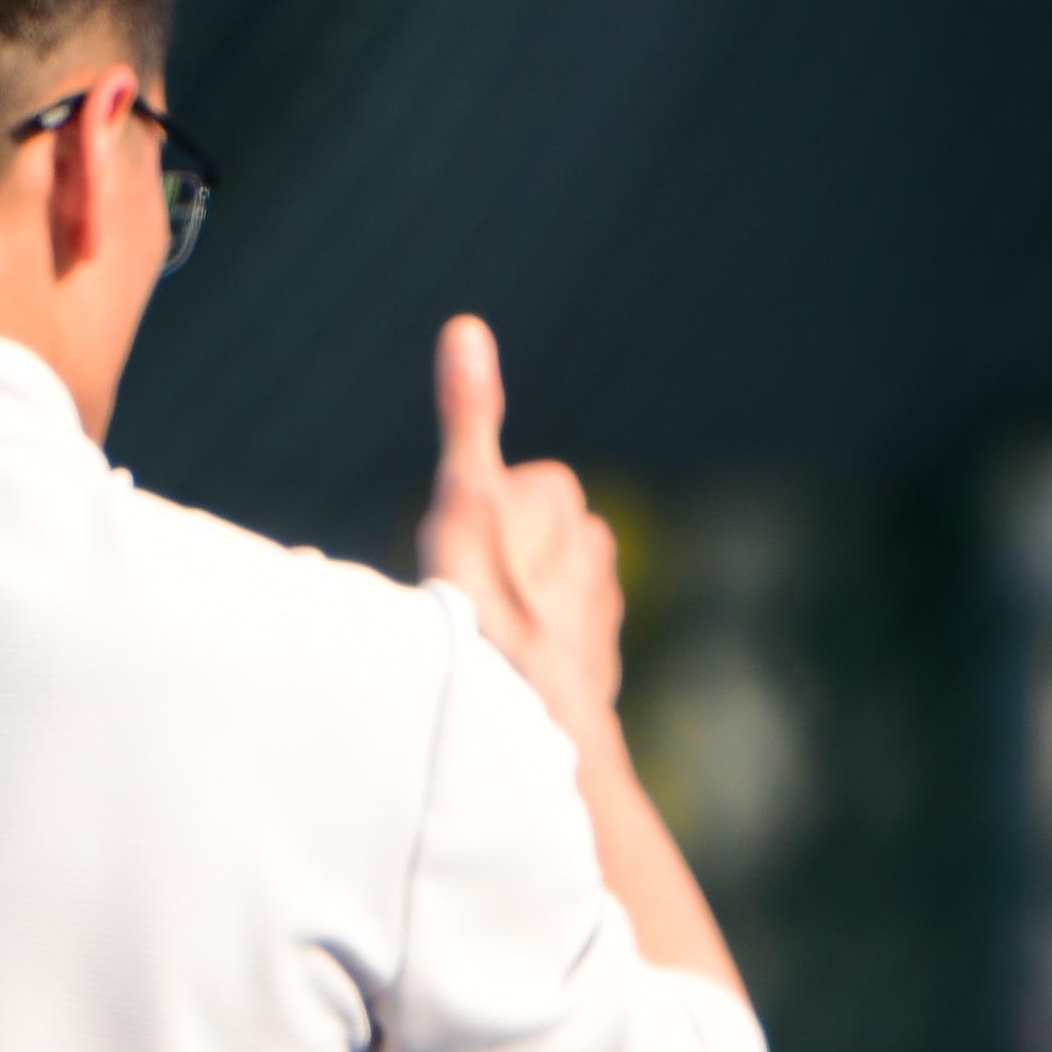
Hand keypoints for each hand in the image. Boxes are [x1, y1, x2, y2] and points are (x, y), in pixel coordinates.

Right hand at [414, 314, 623, 731]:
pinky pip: (546, 654)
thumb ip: (468, 416)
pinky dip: (526, 664)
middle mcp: (597, 548)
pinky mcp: (597, 668)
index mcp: (566, 501)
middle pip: (510, 545)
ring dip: (505, 617)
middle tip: (460, 605)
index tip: (451, 557)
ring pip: (529, 598)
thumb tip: (467, 327)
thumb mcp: (463, 497)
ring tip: (480, 647)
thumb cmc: (490, 606)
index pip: (491, 494)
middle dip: (486, 569)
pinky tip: (504, 684)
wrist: (534, 723)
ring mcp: (600, 610)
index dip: (460, 524)